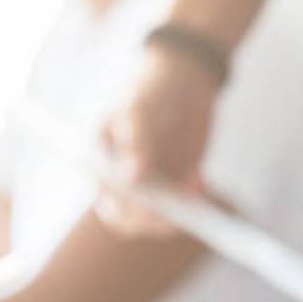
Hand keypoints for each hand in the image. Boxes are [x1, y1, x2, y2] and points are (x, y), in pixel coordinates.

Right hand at [96, 46, 219, 235]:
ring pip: (162, 218)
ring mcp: (152, 185)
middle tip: (178, 210)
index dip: (127, 213)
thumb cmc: (153, 88)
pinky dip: (194, 199)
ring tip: (192, 185)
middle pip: (135, 220)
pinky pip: (185, 204)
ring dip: (179, 212)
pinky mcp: (177, 184)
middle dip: (156, 220)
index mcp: (102, 164)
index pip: (109, 205)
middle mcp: (124, 181)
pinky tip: (199, 179)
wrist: (184, 81)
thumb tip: (131, 177)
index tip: (150, 209)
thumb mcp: (141, 107)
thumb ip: (137, 142)